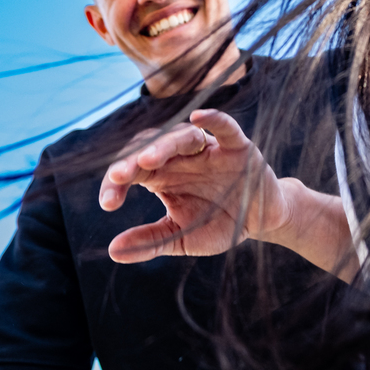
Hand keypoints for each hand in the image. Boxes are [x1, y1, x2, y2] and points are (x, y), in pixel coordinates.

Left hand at [99, 109, 290, 262]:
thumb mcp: (181, 237)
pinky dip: (213, 119)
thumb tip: (113, 251)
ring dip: (164, 145)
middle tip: (119, 175)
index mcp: (163, 175)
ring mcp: (209, 150)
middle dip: (133, 160)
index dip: (116, 181)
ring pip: (182, 137)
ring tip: (147, 160)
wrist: (261, 222)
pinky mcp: (237, 147)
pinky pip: (225, 128)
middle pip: (152, 148)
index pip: (132, 169)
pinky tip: (197, 118)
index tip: (108, 202)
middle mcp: (182, 158)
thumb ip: (150, 241)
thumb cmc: (219, 223)